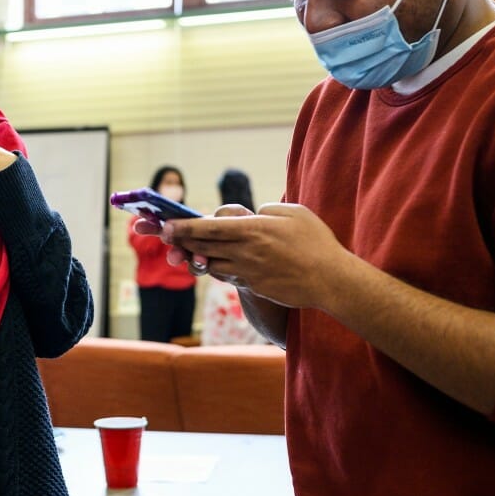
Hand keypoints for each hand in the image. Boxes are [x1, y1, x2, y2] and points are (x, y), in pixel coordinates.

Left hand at [161, 203, 350, 310]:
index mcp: (253, 229)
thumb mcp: (294, 213)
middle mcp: (245, 251)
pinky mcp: (253, 286)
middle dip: (180, 240)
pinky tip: (215, 262)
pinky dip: (218, 268)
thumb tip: (254, 213)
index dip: (184, 227)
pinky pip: (228, 276)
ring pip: (212, 264)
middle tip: (163, 235)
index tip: (166, 225)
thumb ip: (268, 209)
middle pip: (203, 245)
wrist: (331, 281)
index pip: (209, 227)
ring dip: (197, 256)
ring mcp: (248, 271)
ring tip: (186, 249)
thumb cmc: (317, 243)